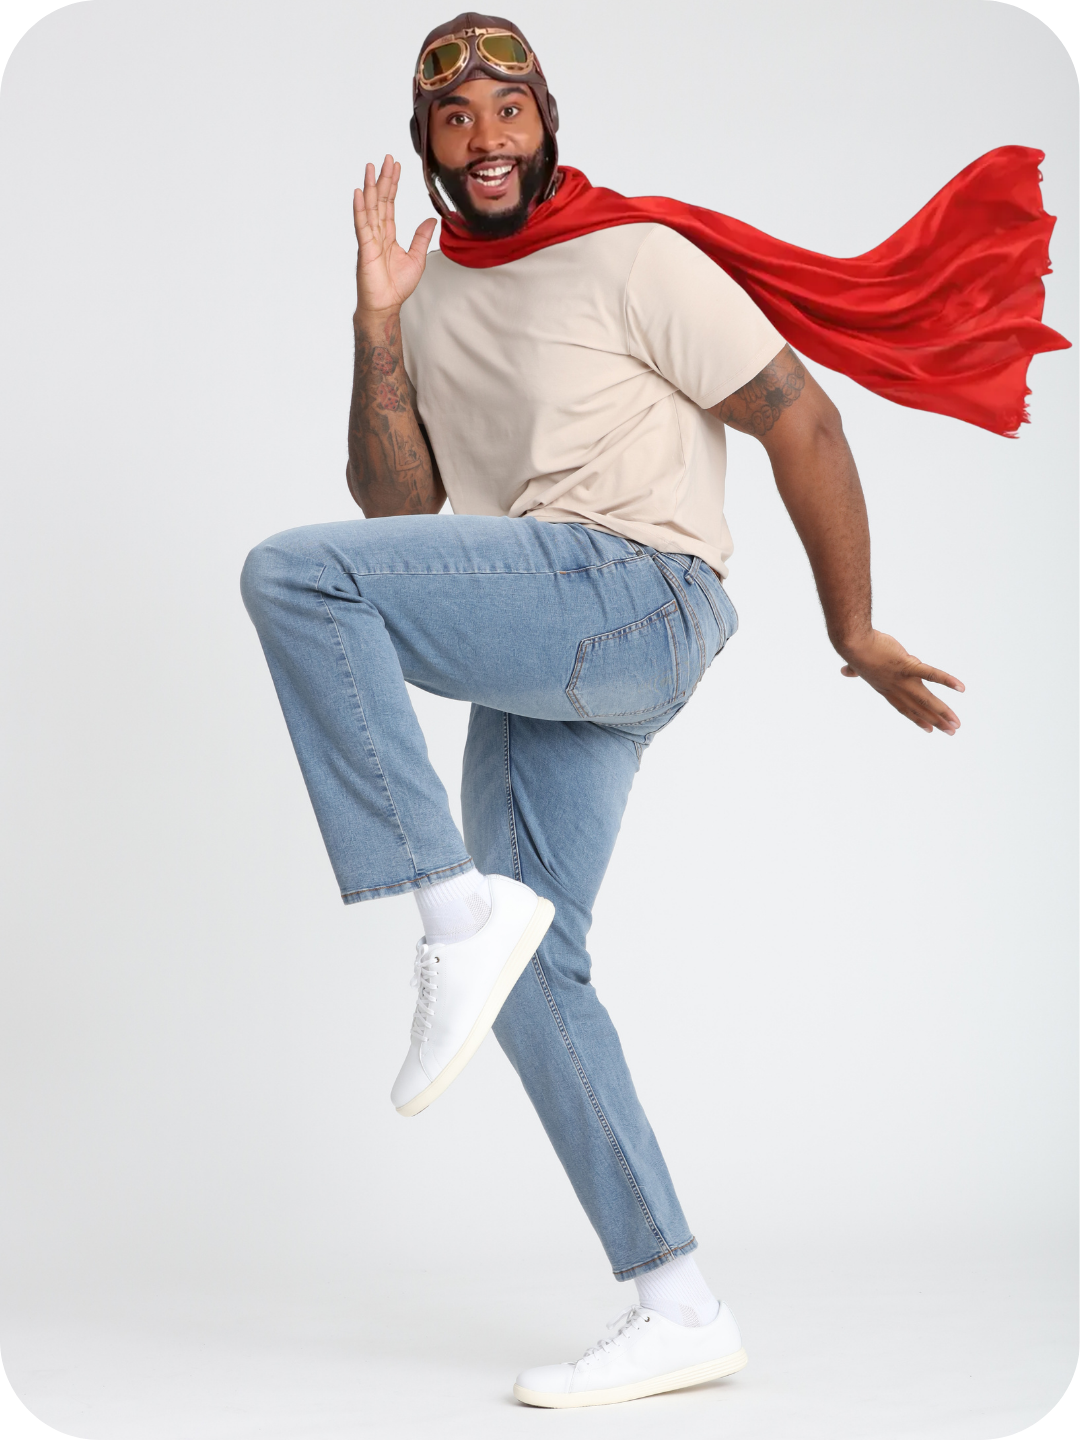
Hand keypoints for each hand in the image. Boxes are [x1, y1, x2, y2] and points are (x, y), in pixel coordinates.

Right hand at [353, 155, 437, 320]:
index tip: (396, 167)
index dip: (393, 185)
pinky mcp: (365, 249)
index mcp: (389, 235)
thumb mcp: (416, 258)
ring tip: (370, 167)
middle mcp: (378, 233)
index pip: (390, 204)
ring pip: (370, 208)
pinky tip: (359, 193)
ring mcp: (370, 239)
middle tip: (386, 158)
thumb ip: (421, 238)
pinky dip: (360, 209)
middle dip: (384, 179)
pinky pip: (362, 225)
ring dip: (370, 187)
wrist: (386, 305)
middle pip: (380, 200)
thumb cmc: (396, 287)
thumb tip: (431, 220)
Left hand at [839, 630, 963, 734]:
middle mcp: (896, 688)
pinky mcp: (908, 665)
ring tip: (956, 723)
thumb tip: (844, 671)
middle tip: (951, 732)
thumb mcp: (856, 664)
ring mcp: (902, 679)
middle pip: (919, 709)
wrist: (853, 643)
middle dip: (936, 721)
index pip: (904, 708)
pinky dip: (946, 681)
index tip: (929, 729)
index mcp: (885, 688)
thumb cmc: (856, 650)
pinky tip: (961, 688)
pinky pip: (931, 675)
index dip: (917, 719)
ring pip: (927, 700)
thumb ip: (853, 671)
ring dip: (943, 712)